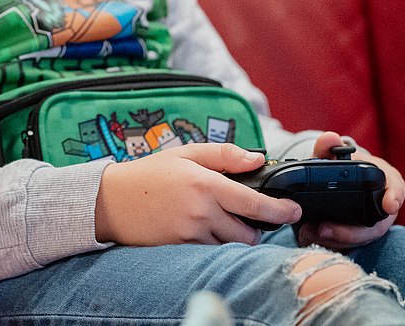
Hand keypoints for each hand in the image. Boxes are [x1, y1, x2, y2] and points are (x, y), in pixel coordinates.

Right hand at [94, 143, 301, 245]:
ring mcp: (190, 232)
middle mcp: (201, 210)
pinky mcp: (180, 247)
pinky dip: (212, 243)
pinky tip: (198, 229)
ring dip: (232, 237)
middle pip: (248, 233)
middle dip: (253, 228)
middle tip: (242, 216)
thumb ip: (223, 155)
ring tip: (217, 221)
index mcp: (205, 183)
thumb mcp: (185, 154)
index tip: (294, 211)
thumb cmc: (148, 174)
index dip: (280, 210)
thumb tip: (257, 159)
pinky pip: (209, 251)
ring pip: (230, 245)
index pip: (254, 202)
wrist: (110, 200)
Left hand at [295, 131, 401, 249]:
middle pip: (375, 226)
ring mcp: (372, 225)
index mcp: (385, 182)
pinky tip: (310, 238)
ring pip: (359, 239)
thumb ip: (329, 148)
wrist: (340, 181)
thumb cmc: (343, 167)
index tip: (389, 206)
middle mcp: (383, 207)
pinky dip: (329, 243)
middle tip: (323, 229)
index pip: (396, 189)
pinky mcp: (357, 236)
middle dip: (350, 232)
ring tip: (311, 233)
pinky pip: (347, 245)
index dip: (394, 197)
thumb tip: (329, 138)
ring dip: (335, 240)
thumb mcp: (335, 156)